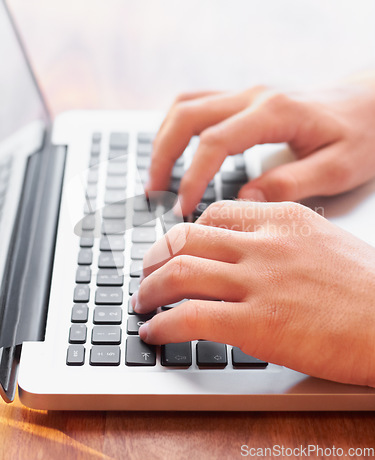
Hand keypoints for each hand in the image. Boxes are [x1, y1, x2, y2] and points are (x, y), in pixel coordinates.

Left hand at [133, 200, 374, 386]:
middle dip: (156, 258)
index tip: (176, 249)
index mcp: (282, 219)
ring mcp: (259, 282)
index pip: (214, 214)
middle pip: (186, 238)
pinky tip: (155, 332)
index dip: (185, 234)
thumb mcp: (323, 241)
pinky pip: (191, 317)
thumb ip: (280, 239)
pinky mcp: (258, 324)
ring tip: (142, 303)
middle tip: (148, 274)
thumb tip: (246, 251)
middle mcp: (265, 244)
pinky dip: (163, 324)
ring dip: (151, 289)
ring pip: (180, 272)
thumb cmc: (368, 289)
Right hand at [146, 80, 374, 214]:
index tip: (181, 208)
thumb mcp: (337, 167)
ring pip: (186, 105)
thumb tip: (243, 201)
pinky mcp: (245, 100)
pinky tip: (177, 152)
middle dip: (162, 155)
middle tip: (154, 192)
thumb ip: (289, 184)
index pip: (215, 142)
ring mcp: (247, 94)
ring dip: (164, 139)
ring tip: (157, 176)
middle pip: (186, 115)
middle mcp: (254, 97)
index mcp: (275, 112)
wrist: (370, 104)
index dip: (192, 177)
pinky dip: (178, 129)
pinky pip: (198, 104)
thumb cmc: (360, 135)